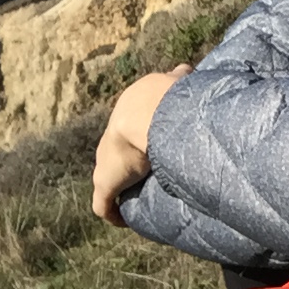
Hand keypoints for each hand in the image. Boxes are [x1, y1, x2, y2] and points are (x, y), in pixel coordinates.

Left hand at [92, 63, 192, 225]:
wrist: (145, 115)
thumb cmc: (164, 99)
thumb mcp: (172, 82)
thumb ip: (178, 76)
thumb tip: (185, 69)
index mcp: (126, 113)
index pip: (130, 125)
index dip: (140, 137)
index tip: (152, 147)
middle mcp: (112, 135)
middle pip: (118, 152)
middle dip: (130, 162)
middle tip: (150, 174)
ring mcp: (105, 161)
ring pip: (110, 177)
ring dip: (122, 187)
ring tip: (140, 197)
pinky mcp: (103, 184)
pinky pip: (104, 205)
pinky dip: (112, 213)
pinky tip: (123, 219)